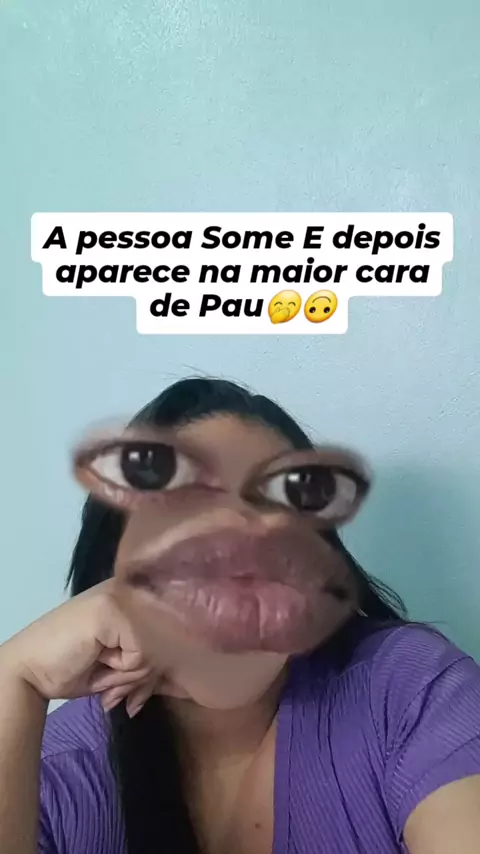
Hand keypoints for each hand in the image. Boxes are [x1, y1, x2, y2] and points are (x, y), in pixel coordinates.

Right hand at [0, 580, 154, 716]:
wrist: (28, 670)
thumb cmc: (70, 667)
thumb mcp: (116, 666)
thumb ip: (146, 668)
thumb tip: (175, 682)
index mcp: (132, 598)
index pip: (169, 630)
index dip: (158, 666)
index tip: (140, 688)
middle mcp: (130, 590)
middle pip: (166, 642)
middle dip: (143, 678)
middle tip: (114, 691)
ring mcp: (121, 596)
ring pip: (155, 649)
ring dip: (129, 675)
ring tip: (101, 670)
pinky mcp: (113, 610)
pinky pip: (140, 653)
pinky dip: (121, 669)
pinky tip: (96, 661)